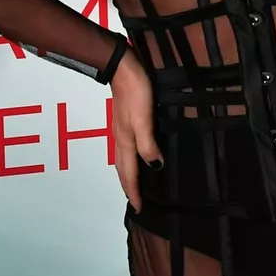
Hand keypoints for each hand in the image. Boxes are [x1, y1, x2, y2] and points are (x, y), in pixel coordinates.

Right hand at [111, 49, 161, 212]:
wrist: (123, 68)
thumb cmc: (135, 92)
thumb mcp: (144, 120)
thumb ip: (148, 144)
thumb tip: (155, 167)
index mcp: (126, 141)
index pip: (130, 173)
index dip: (135, 191)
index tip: (139, 208)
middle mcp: (121, 138)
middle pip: (123, 168)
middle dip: (128, 186)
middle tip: (136, 200)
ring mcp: (122, 129)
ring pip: (123, 158)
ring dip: (128, 173)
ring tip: (135, 183)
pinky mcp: (125, 119)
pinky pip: (126, 147)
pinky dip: (130, 158)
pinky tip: (138, 153)